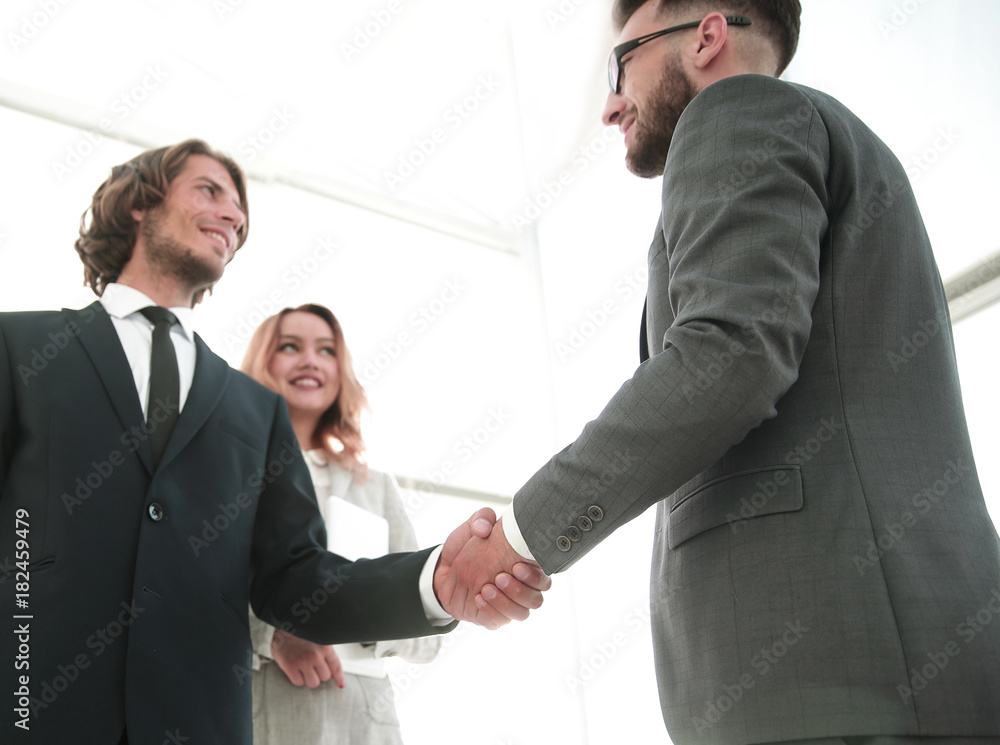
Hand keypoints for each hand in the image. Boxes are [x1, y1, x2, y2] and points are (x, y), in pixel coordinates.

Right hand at [271, 628, 344, 688]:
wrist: (282, 626)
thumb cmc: (301, 633)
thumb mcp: (319, 638)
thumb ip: (326, 652)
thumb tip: (333, 670)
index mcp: (325, 646)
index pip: (336, 666)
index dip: (339, 678)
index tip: (340, 685)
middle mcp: (315, 655)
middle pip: (325, 677)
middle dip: (320, 674)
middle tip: (314, 667)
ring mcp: (302, 661)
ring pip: (313, 683)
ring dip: (310, 678)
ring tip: (305, 668)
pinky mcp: (290, 667)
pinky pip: (299, 683)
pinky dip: (298, 679)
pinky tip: (296, 669)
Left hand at [435, 509, 549, 627]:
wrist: (443, 568)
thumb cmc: (466, 548)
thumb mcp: (473, 527)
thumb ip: (482, 519)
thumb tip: (484, 527)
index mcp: (525, 569)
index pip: (544, 580)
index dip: (535, 577)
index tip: (517, 566)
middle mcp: (521, 590)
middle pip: (535, 601)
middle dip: (519, 591)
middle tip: (499, 577)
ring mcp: (507, 606)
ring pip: (520, 615)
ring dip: (504, 603)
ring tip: (485, 588)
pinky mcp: (492, 618)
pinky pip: (499, 623)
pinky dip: (490, 612)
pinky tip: (478, 599)